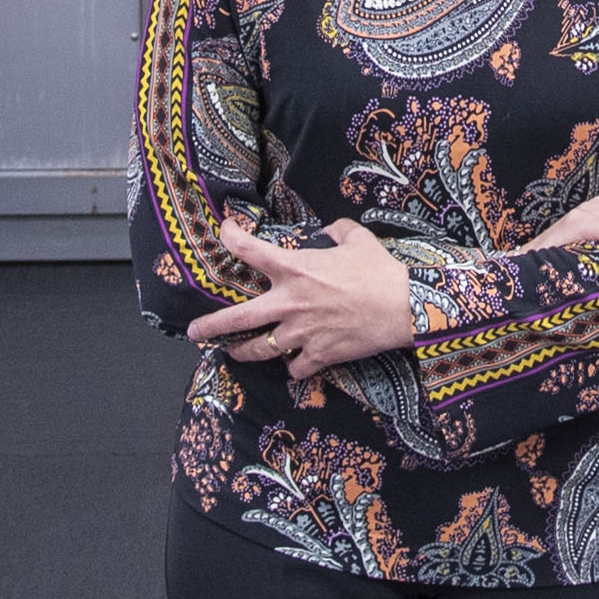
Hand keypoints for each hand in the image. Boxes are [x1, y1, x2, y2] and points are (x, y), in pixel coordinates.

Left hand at [184, 215, 421, 383]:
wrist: (404, 308)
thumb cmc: (380, 270)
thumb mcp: (358, 239)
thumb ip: (337, 231)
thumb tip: (331, 230)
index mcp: (294, 268)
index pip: (248, 249)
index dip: (230, 237)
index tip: (224, 231)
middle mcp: (289, 303)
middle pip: (236, 319)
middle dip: (210, 327)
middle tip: (193, 332)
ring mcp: (300, 333)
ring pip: (259, 350)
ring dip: (243, 353)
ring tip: (233, 353)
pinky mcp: (318, 355)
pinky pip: (295, 368)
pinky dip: (292, 367)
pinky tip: (294, 364)